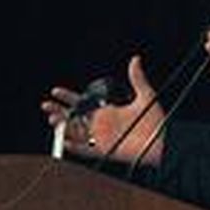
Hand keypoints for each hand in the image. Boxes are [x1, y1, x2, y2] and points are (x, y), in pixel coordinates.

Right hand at [40, 55, 166, 163]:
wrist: (163, 141)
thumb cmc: (156, 120)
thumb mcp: (146, 96)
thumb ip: (138, 78)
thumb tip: (135, 59)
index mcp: (107, 112)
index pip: (82, 103)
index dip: (68, 97)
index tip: (56, 91)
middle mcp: (101, 124)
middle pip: (74, 117)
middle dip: (59, 111)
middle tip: (46, 106)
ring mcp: (101, 138)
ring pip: (76, 132)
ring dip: (63, 126)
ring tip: (53, 120)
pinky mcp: (105, 150)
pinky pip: (85, 149)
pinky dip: (74, 146)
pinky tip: (65, 141)